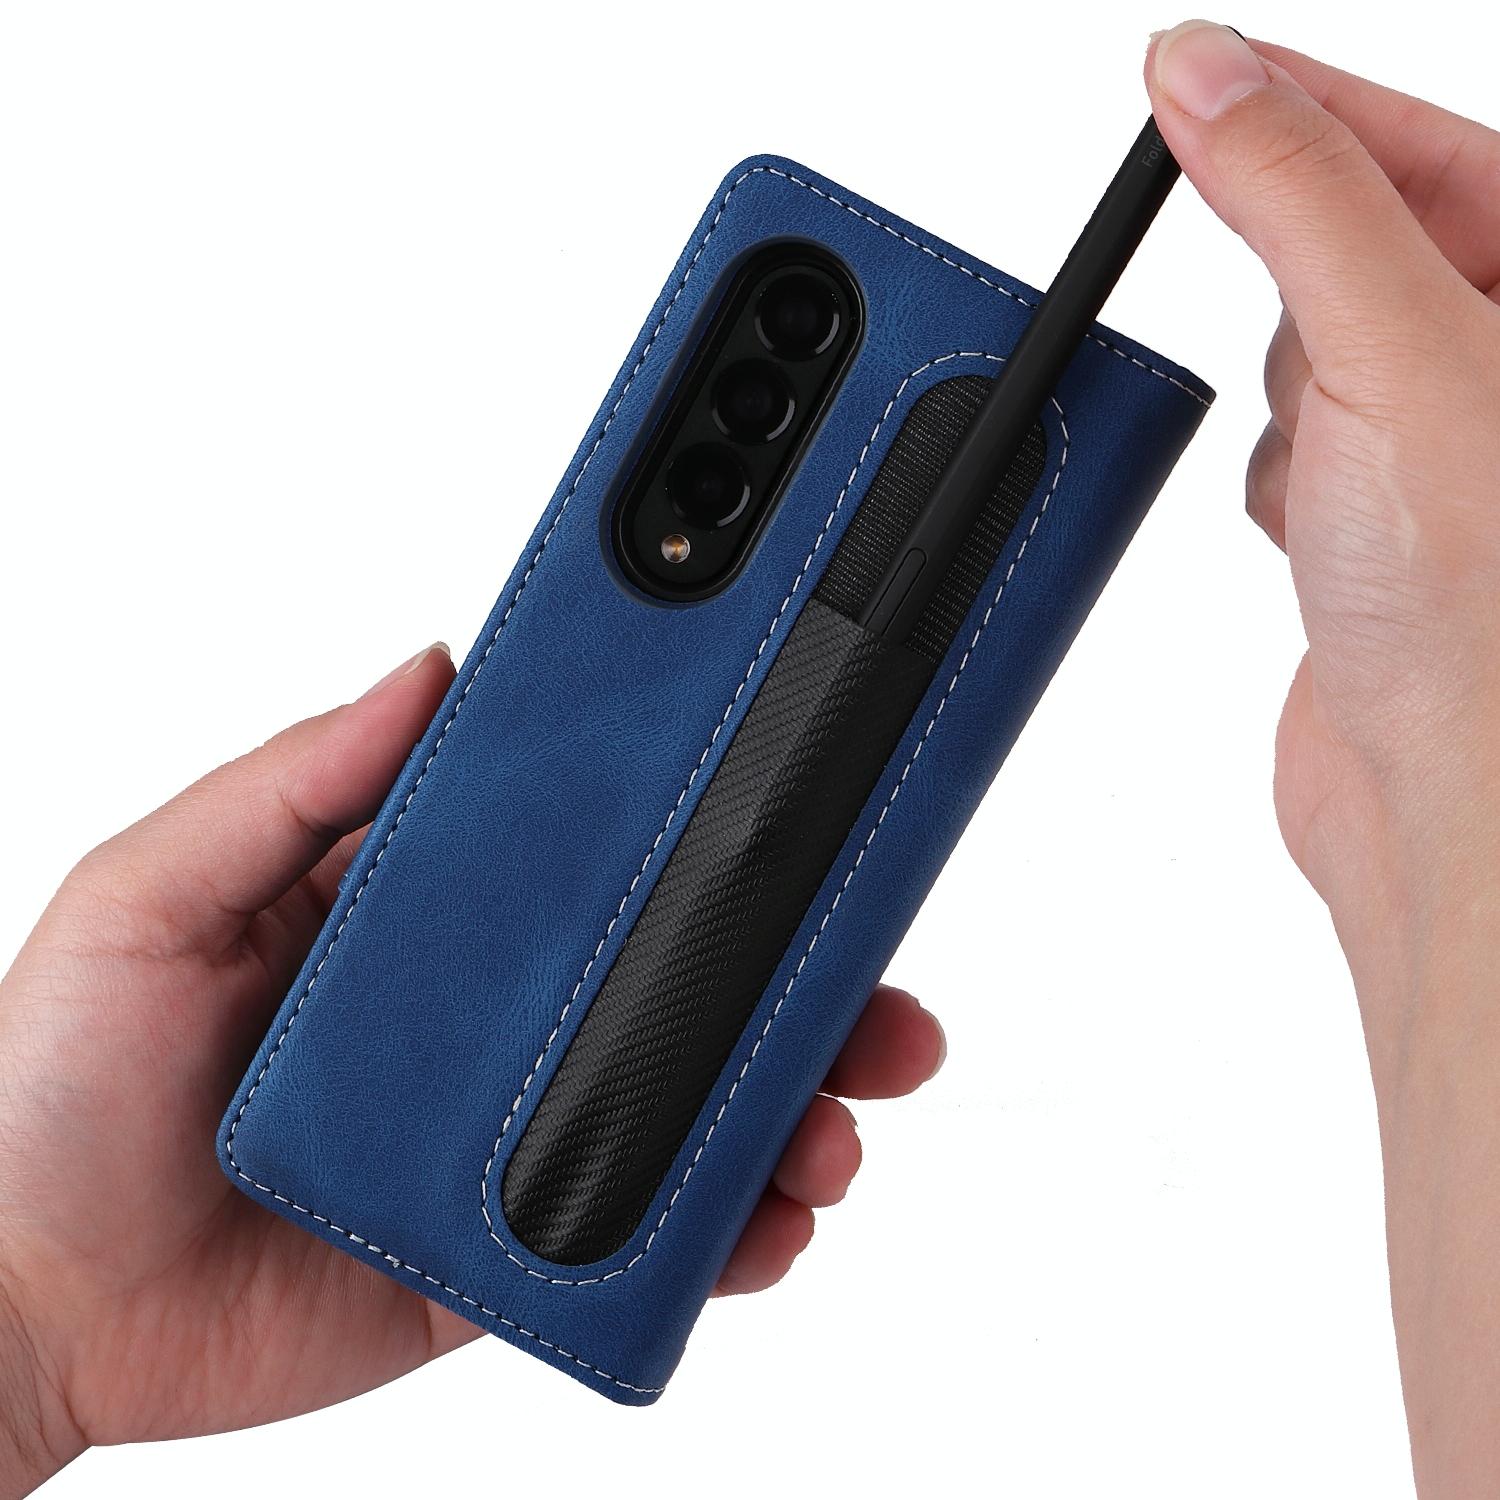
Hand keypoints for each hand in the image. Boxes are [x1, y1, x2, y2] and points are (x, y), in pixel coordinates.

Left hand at [0, 643, 943, 1493]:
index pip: (583, 858)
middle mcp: (484, 1019)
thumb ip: (290, 786)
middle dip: (794, 981)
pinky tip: (769, 1217)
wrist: (16, 1302)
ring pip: (681, 1110)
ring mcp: (504, 1136)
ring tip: (837, 1116)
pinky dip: (724, 1231)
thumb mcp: (152, 895)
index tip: (786, 814)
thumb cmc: (54, 1088)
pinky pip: (638, 1239)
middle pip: (670, 982)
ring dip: (786, 1104)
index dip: (692, 833)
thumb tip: (427, 672)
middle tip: (872, 983)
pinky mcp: (504, 1253)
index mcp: (420, 916)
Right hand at [1147, 24, 1499, 1494]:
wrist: (1446, 795)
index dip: (1312, 105)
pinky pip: (1291, 443)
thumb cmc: (1482, 602)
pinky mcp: (1375, 520)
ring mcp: (1445, 444)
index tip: (1191, 76)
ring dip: (1295, 398)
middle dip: (1308, 292)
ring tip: (1334, 475)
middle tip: (1318, 356)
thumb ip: (1292, 196)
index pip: (1437, 145)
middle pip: (1363, 245)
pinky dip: (1278, 473)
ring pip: (1314, 349)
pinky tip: (1311, 529)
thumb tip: (1202, 74)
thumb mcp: (1391, 344)